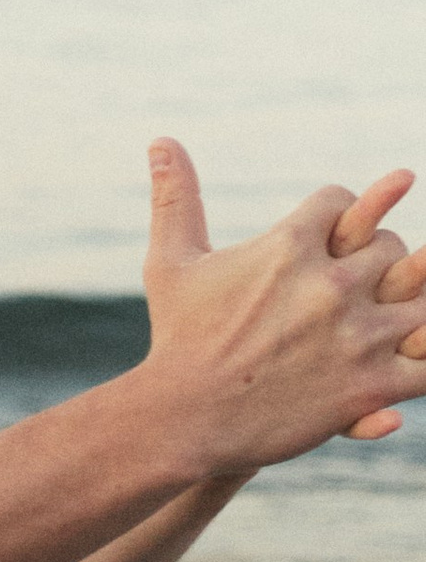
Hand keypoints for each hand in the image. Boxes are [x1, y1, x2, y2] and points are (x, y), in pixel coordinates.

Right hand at [143, 141, 423, 467]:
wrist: (179, 422)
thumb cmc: (175, 340)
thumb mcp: (171, 262)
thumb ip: (176, 196)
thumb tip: (161, 140)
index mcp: (291, 244)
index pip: (345, 202)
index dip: (343, 217)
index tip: (334, 239)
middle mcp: (331, 283)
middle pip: (390, 247)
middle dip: (376, 265)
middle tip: (358, 289)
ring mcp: (356, 335)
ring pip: (420, 298)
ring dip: (408, 306)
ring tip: (390, 319)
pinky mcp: (370, 384)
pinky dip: (422, 357)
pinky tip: (410, 356)